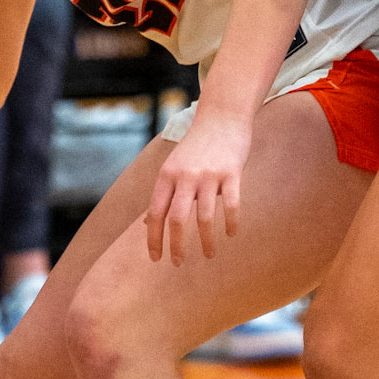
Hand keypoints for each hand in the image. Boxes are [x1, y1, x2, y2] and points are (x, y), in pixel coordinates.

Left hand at [145, 108, 250, 264]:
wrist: (222, 116)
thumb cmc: (196, 146)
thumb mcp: (173, 166)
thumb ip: (163, 194)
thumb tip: (147, 223)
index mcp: (167, 175)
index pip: (155, 213)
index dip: (153, 238)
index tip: (156, 258)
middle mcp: (185, 176)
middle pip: (176, 219)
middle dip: (176, 246)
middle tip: (178, 263)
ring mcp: (209, 175)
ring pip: (204, 217)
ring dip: (206, 241)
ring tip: (209, 255)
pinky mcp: (231, 172)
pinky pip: (232, 204)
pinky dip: (231, 223)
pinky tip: (230, 234)